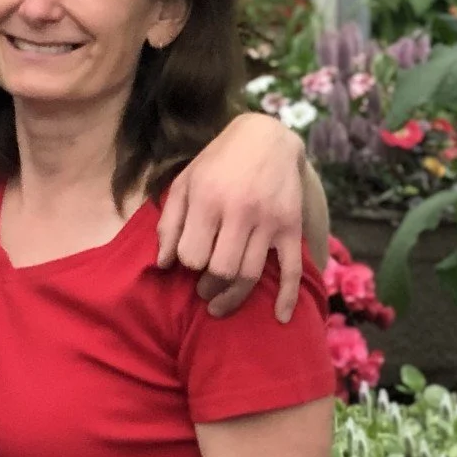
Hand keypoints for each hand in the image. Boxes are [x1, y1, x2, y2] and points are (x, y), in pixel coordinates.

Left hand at [157, 112, 307, 322]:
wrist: (266, 138)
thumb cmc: (217, 162)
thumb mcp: (185, 182)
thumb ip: (170, 222)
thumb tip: (163, 264)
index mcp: (208, 199)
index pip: (192, 254)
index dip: (187, 264)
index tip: (189, 263)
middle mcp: (239, 212)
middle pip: (221, 269)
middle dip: (208, 287)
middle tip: (203, 291)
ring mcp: (269, 222)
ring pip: (251, 274)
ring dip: (234, 297)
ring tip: (220, 303)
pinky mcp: (291, 228)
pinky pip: (292, 270)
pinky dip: (287, 298)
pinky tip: (280, 317)